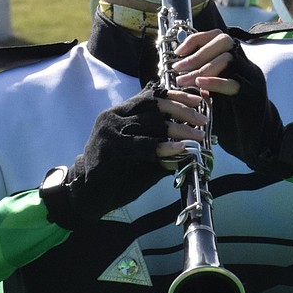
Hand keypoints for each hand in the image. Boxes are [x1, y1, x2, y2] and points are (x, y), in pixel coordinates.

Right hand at [39, 84, 208, 229]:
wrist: (90, 196)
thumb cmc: (119, 175)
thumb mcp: (145, 154)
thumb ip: (164, 142)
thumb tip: (193, 137)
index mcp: (120, 112)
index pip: (151, 95)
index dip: (176, 96)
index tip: (199, 101)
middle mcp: (113, 116)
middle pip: (153, 105)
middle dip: (181, 111)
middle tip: (202, 121)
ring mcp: (109, 131)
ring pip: (149, 123)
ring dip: (178, 130)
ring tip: (196, 137)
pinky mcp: (108, 148)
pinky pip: (142, 145)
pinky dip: (164, 147)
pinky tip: (180, 150)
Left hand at [172, 30, 292, 178]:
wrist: (256, 140)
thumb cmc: (232, 117)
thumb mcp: (213, 92)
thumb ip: (202, 79)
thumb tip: (179, 70)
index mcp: (236, 61)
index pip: (218, 36)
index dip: (196, 39)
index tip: (178, 52)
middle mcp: (245, 65)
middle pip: (224, 41)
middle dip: (197, 52)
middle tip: (179, 68)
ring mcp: (251, 78)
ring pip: (228, 59)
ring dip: (201, 68)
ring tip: (184, 81)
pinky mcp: (252, 95)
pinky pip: (234, 83)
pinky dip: (214, 82)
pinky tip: (200, 85)